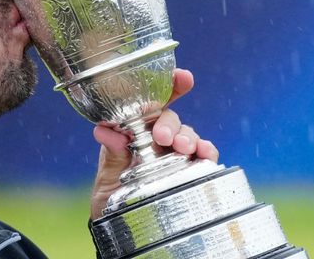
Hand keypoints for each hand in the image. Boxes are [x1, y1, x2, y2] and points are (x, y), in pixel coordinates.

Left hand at [89, 68, 218, 219]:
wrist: (121, 235)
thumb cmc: (111, 200)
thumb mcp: (106, 178)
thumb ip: (111, 154)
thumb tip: (105, 131)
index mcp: (135, 132)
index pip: (151, 103)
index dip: (169, 86)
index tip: (183, 77)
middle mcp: (157, 139)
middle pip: (170, 119)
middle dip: (170, 123)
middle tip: (163, 138)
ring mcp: (175, 155)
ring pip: (187, 135)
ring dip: (188, 137)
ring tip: (184, 147)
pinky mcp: (190, 172)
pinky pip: (204, 157)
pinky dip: (208, 152)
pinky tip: (206, 154)